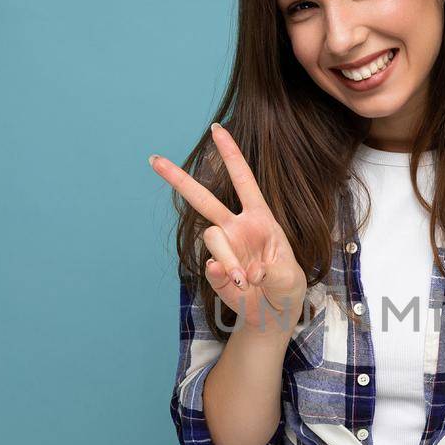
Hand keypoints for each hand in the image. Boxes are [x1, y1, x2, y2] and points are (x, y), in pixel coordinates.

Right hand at [149, 122, 308, 333]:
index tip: (216, 129)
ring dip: (227, 259)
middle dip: (179, 179)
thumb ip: (273, 271)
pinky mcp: (215, 270)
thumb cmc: (287, 288)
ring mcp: (224, 248)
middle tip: (154, 159)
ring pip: (212, 239)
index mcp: (261, 219)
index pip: (244, 181)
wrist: (274, 315)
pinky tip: (237, 285)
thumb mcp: (291, 277)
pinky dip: (222, 275)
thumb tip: (240, 268)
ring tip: (245, 282)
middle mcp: (237, 228)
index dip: (231, 156)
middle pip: (204, 199)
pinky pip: (210, 266)